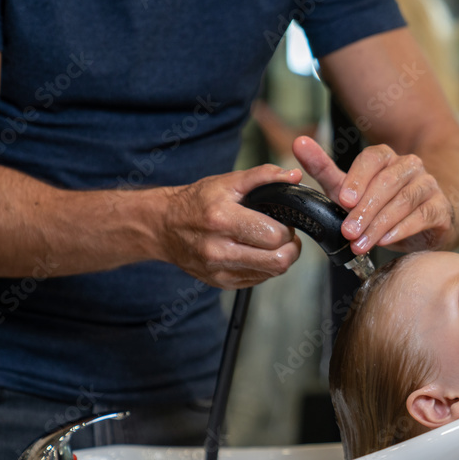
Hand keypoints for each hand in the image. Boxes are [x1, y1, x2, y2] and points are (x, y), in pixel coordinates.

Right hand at [157, 165, 303, 288]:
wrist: (164, 226)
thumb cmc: (196, 202)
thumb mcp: (227, 181)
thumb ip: (263, 176)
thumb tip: (293, 176)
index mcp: (221, 219)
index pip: (273, 236)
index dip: (287, 229)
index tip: (284, 221)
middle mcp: (218, 250)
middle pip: (277, 261)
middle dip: (290, 248)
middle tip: (284, 236)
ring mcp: (219, 270)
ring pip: (271, 273)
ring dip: (280, 258)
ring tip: (271, 243)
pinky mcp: (221, 283)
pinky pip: (258, 280)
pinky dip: (264, 267)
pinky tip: (256, 252)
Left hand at [292, 136, 455, 253]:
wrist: (422, 225)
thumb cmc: (379, 206)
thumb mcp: (348, 190)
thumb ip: (324, 169)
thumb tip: (299, 143)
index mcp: (386, 158)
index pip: (372, 159)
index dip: (358, 179)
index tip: (344, 200)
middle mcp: (410, 166)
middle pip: (387, 182)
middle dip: (365, 209)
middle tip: (348, 232)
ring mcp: (428, 186)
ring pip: (404, 201)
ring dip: (379, 224)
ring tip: (360, 244)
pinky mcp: (440, 208)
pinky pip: (423, 215)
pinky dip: (403, 229)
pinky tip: (386, 241)